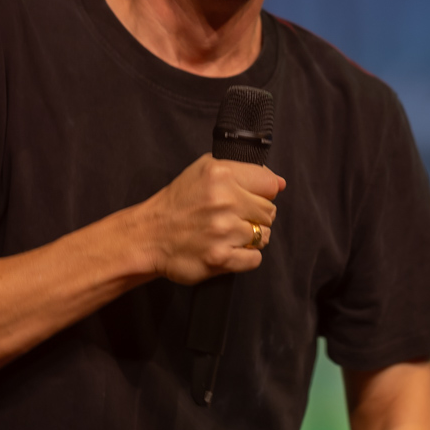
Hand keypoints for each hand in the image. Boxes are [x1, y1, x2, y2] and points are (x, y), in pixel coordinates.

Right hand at [139, 153, 283, 284]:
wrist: (149, 236)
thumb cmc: (178, 203)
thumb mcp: (203, 170)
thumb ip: (242, 171)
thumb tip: (280, 183)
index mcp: (221, 175)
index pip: (270, 185)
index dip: (262, 194)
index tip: (249, 199)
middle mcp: (225, 201)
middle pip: (269, 212)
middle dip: (256, 217)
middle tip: (234, 219)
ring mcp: (224, 231)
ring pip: (264, 236)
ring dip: (250, 238)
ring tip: (228, 235)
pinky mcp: (221, 258)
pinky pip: (255, 259)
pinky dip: (244, 257)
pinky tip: (228, 249)